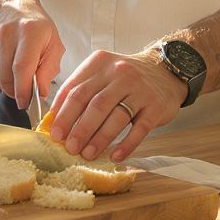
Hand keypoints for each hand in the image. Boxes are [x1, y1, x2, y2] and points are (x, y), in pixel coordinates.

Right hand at [0, 0, 63, 111]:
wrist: (12, 6)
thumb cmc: (37, 28)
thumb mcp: (54, 44)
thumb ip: (49, 70)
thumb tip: (40, 93)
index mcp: (29, 31)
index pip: (21, 67)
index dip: (23, 90)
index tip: (26, 103)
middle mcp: (7, 33)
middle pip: (6, 76)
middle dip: (16, 92)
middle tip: (25, 95)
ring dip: (8, 87)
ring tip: (19, 81)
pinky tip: (8, 72)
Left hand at [46, 48, 186, 161]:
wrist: (165, 71)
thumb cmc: (125, 77)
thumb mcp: (101, 73)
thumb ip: (80, 90)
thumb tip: (54, 119)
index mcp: (99, 63)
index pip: (75, 89)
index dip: (62, 113)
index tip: (54, 133)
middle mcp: (119, 73)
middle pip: (94, 104)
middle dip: (79, 129)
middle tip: (69, 147)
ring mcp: (139, 89)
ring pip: (115, 116)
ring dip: (99, 139)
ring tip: (87, 154)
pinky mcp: (156, 106)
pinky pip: (139, 128)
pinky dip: (126, 144)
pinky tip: (115, 156)